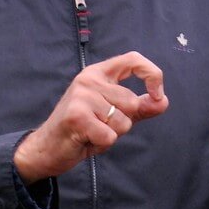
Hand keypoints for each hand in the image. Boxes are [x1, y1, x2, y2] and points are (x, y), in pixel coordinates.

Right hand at [13, 51, 168, 183]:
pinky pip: (110, 136)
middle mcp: (89, 79)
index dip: (152, 74)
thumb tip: (163, 101)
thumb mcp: (114, 114)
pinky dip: (102, 144)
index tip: (157, 94)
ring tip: (91, 131)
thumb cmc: (82, 129)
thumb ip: (140, 107)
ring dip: (112, 134)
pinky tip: (85, 139)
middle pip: (132, 102)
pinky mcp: (76, 116)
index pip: (133, 59)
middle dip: (123, 122)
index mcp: (99, 73)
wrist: (46, 149)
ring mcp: (81, 96)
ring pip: (123, 121)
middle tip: (100, 125)